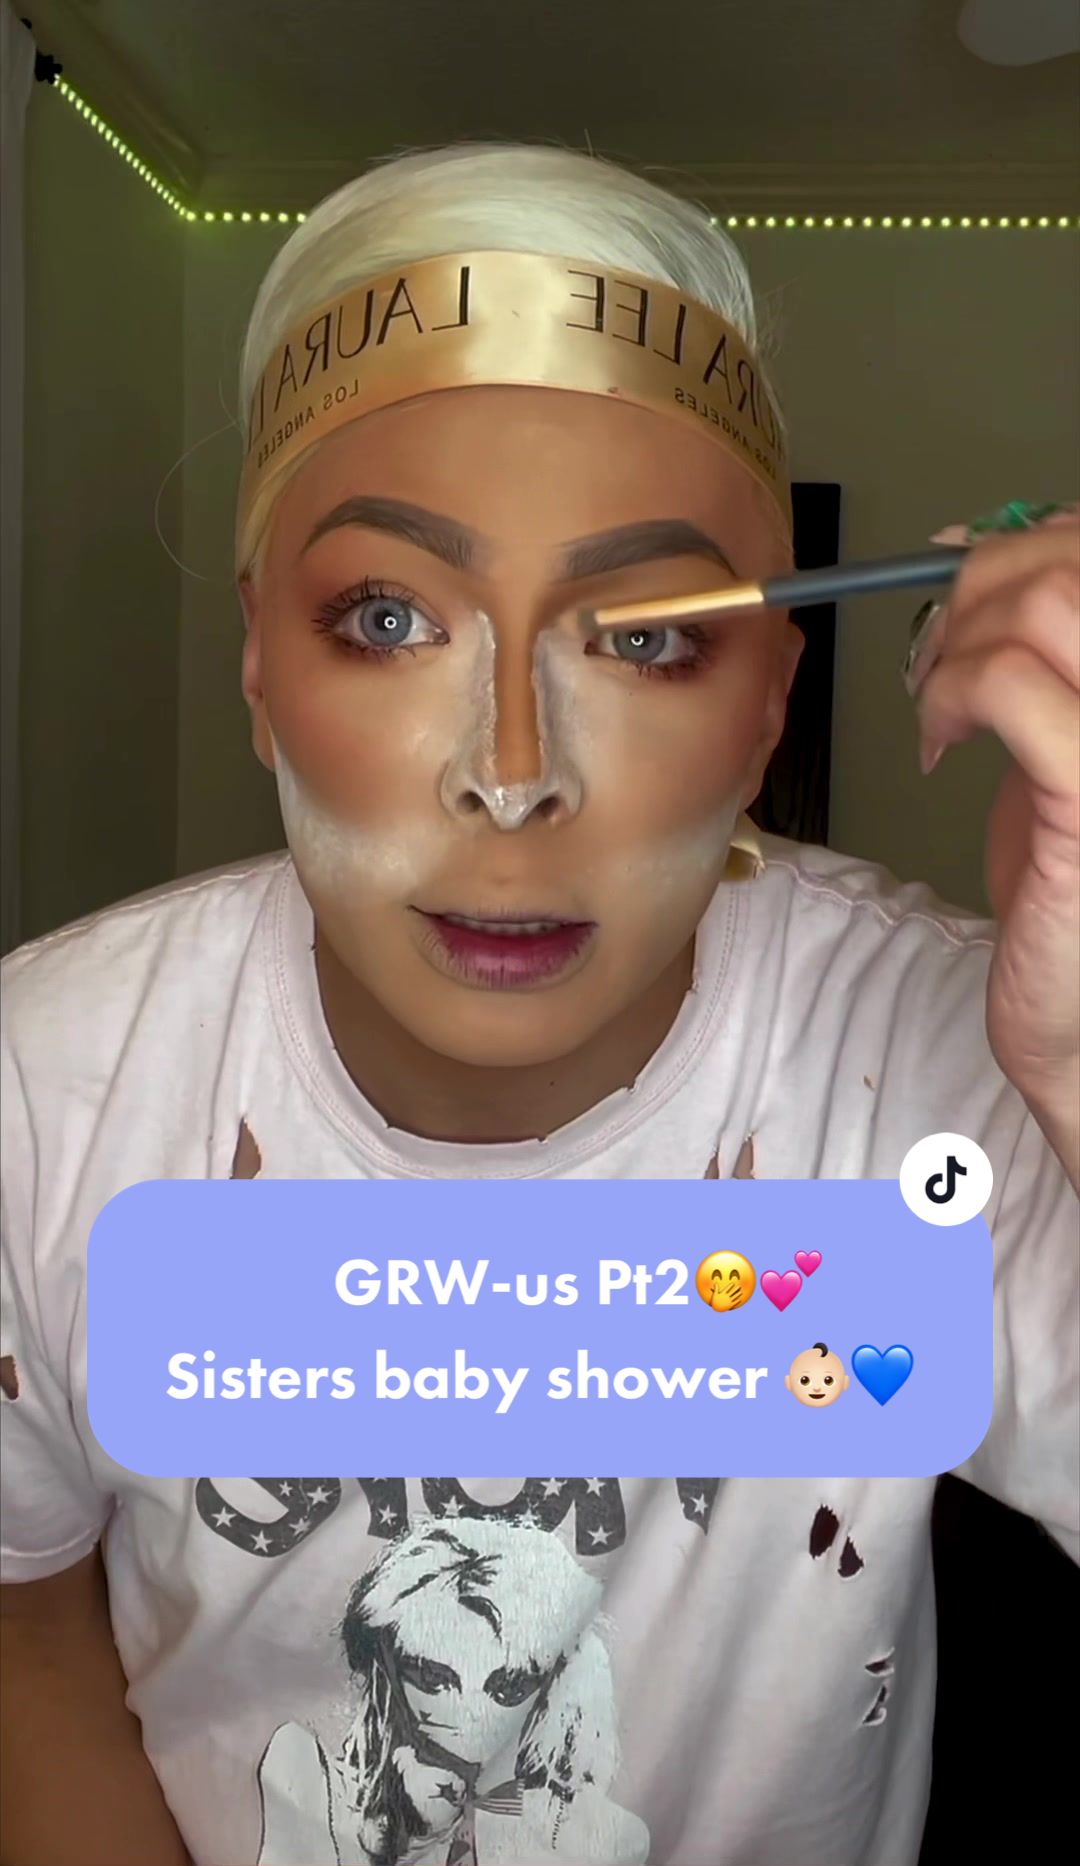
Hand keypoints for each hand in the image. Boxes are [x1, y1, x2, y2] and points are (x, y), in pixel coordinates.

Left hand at [914, 511, 1079, 1185]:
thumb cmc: (1077, 890)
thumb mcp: (1064, 742)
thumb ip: (1043, 650)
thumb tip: (987, 544)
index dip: (1033, 539)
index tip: (970, 575)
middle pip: (1073, 561)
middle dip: (981, 581)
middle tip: (940, 647)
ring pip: (1042, 605)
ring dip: (960, 636)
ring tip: (938, 700)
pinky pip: (1008, 684)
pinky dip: (951, 692)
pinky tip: (942, 742)